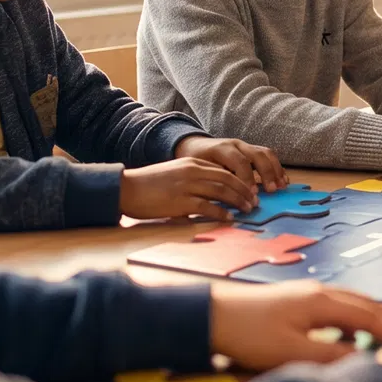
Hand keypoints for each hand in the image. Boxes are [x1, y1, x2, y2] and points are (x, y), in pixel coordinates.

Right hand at [119, 158, 256, 219]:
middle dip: (244, 191)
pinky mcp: (181, 202)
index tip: (250, 190)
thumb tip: (211, 193)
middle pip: (227, 179)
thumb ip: (193, 179)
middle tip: (255, 202)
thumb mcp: (175, 174)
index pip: (223, 170)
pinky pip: (208, 207)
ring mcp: (187, 186)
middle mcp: (192, 172)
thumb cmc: (149, 184)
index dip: (240, 181)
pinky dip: (221, 213)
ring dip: (238, 201)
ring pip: (222, 192)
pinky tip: (229, 218)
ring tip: (248, 209)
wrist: (127, 188)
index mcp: (192, 163)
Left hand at [174, 134, 287, 192]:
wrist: (193, 145)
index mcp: (221, 149)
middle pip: (257, 155)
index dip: (248, 179)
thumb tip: (224, 200)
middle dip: (266, 174)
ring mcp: (245, 145)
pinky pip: (268, 155)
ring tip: (281, 186)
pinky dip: (277, 167)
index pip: (240, 162)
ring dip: (275, 170)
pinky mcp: (251, 149)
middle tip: (271, 191)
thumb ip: (212, 181)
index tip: (252, 195)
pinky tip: (282, 180)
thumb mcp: (198, 170)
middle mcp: (235, 144)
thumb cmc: (194, 162)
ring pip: (266, 153)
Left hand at [208, 280, 381, 370]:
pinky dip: (354, 322)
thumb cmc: (248, 334)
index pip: (372, 316)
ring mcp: (308, 294)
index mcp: (323, 302)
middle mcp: (321, 293)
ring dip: (374, 322)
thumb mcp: (290, 352)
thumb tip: (367, 362)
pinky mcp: (296, 301)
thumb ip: (331, 357)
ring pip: (354, 305)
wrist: (209, 315)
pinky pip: (338, 309)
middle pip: (368, 305)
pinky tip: (348, 340)